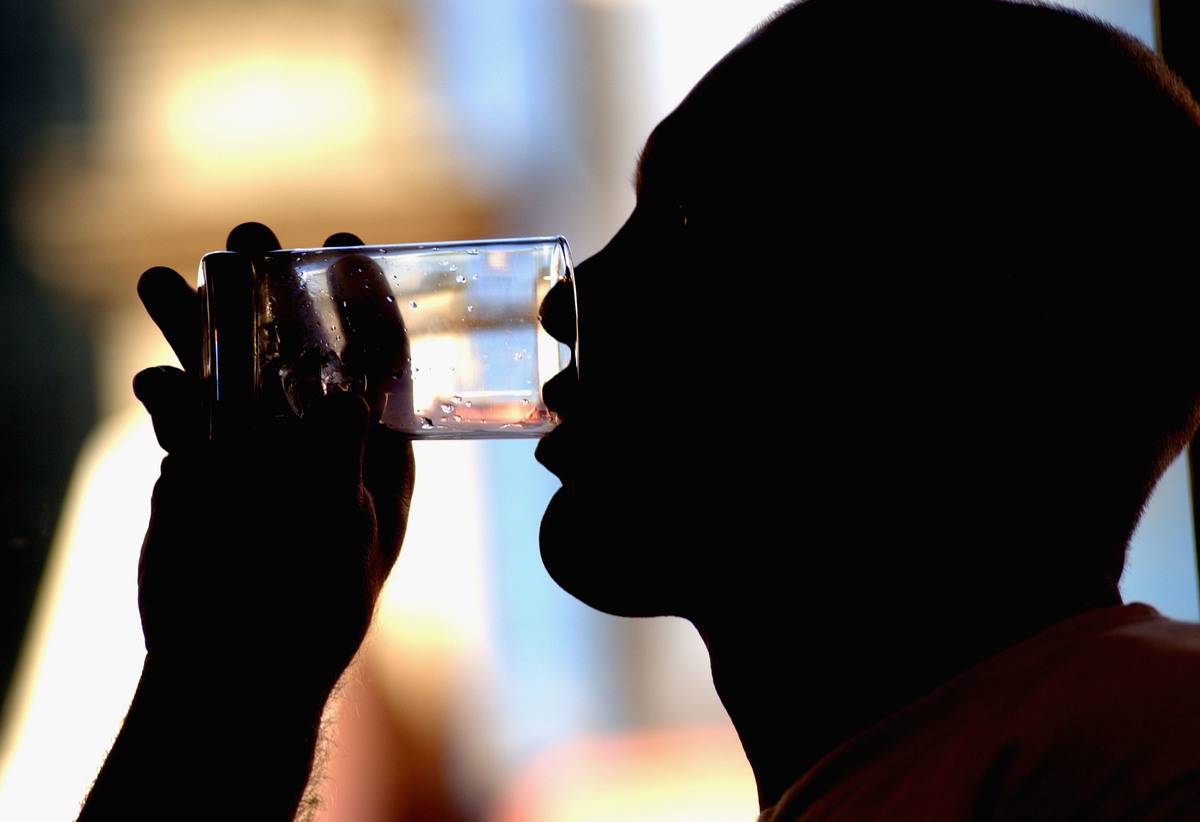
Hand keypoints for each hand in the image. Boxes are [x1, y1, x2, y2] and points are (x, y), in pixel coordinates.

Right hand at [132, 223, 414, 701]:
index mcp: (371, 441)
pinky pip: (182, 412)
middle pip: (292, 342)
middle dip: (270, 290)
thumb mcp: (344, 531)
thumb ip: (342, 458)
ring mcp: (254, 443)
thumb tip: (343, 390)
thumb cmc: (315, 604)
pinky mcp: (201, 462)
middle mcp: (313, 430)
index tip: (339, 246)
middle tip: (249, 237)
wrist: (238, 662)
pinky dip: (167, 393)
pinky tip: (158, 385)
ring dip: (199, 323)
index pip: (372, 355)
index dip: (359, 297)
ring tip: (168, 279)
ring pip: (227, 367)